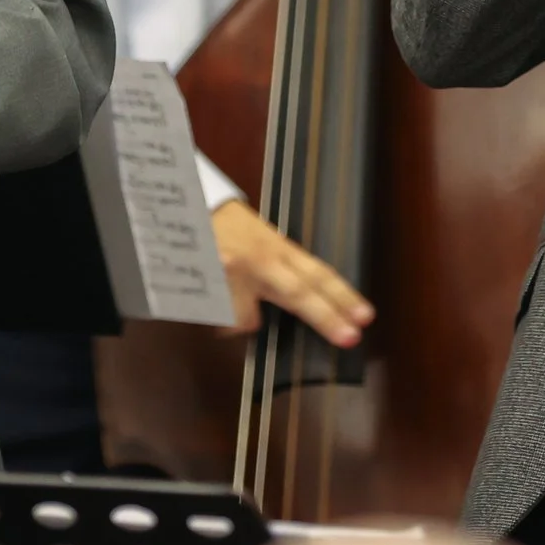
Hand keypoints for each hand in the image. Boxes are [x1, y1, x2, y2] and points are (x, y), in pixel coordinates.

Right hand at [210, 200, 374, 347]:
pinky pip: (217, 320)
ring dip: (240, 318)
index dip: (342, 296)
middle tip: (349, 337)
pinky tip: (207, 295)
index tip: (364, 317)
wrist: (179, 206)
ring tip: (226, 295)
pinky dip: (214, 315)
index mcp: (275, 247)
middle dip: (326, 318)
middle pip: (298, 293)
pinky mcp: (203, 288)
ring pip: (246, 320)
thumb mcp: (259, 238)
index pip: (316, 273)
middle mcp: (256, 260)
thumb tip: (305, 300)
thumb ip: (281, 267)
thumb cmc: (224, 224)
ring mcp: (229, 274)